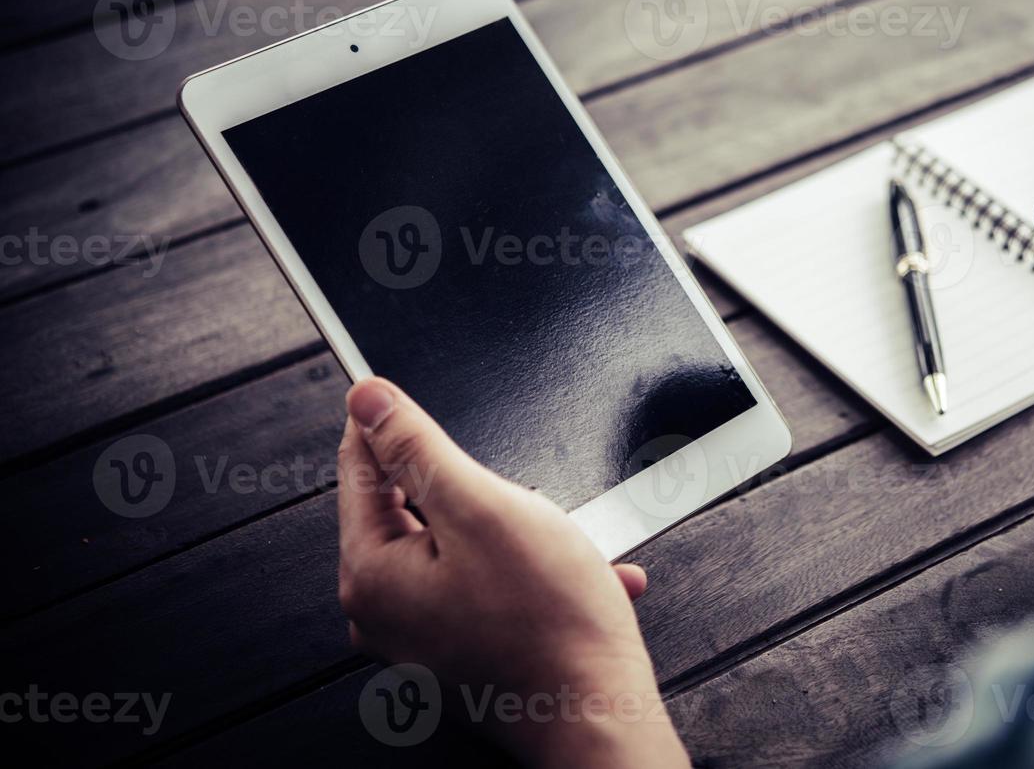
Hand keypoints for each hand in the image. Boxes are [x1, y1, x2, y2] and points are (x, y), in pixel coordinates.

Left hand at [337, 377, 689, 767]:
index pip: (361, 471)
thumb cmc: (549, 624)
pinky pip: (489, 591)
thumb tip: (366, 402)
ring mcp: (422, 640)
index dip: (385, 423)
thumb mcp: (481, 506)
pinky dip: (532, 576)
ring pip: (461, 551)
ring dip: (516, 535)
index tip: (395, 395)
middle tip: (519, 500)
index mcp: (371, 574)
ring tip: (561, 548)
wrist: (598, 713)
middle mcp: (384, 614)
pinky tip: (577, 581)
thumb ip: (416, 447)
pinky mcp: (460, 656)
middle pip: (413, 512)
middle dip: (475, 493)